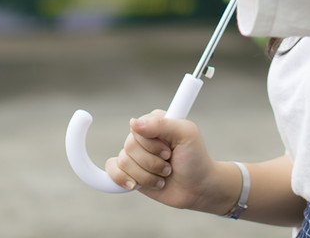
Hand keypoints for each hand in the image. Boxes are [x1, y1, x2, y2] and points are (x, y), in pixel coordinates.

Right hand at [105, 110, 235, 213]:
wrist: (198, 188)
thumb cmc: (195, 159)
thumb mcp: (187, 134)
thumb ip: (162, 124)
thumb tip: (133, 122)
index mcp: (156, 121)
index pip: (138, 128)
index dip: (153, 145)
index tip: (170, 151)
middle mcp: (143, 136)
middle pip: (129, 146)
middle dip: (152, 162)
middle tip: (169, 165)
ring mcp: (136, 154)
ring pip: (123, 162)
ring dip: (147, 175)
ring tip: (163, 176)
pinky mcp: (130, 171)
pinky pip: (111, 170)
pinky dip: (122, 179)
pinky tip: (135, 185)